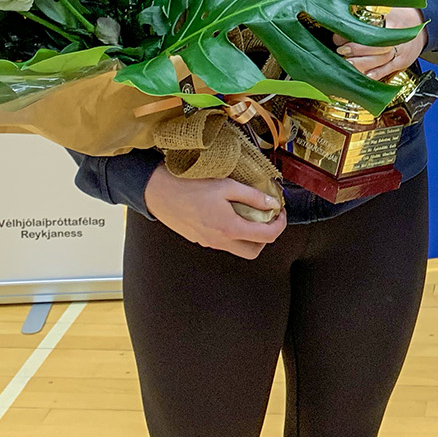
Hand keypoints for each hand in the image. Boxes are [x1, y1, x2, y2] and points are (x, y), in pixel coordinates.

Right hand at [144, 166, 286, 257]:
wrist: (157, 191)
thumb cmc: (188, 185)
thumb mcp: (226, 185)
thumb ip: (252, 196)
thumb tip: (272, 204)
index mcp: (229, 228)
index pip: (266, 236)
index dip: (280, 224)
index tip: (280, 211)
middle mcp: (219, 241)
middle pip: (254, 251)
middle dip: (266, 236)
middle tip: (266, 216)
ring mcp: (208, 242)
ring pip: (238, 248)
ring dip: (249, 235)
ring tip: (247, 212)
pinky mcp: (199, 239)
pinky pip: (223, 242)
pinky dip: (232, 232)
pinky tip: (229, 212)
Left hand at [334, 7, 425, 80]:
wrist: (420, 25)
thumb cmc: (399, 15)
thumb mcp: (387, 7)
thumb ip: (368, 9)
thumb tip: (345, 10)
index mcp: (393, 20)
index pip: (372, 26)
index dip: (355, 32)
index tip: (339, 35)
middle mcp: (399, 36)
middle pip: (377, 45)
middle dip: (357, 49)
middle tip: (341, 50)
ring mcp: (401, 50)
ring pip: (381, 59)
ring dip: (362, 63)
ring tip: (347, 63)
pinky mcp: (402, 62)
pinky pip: (387, 70)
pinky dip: (375, 74)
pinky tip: (363, 75)